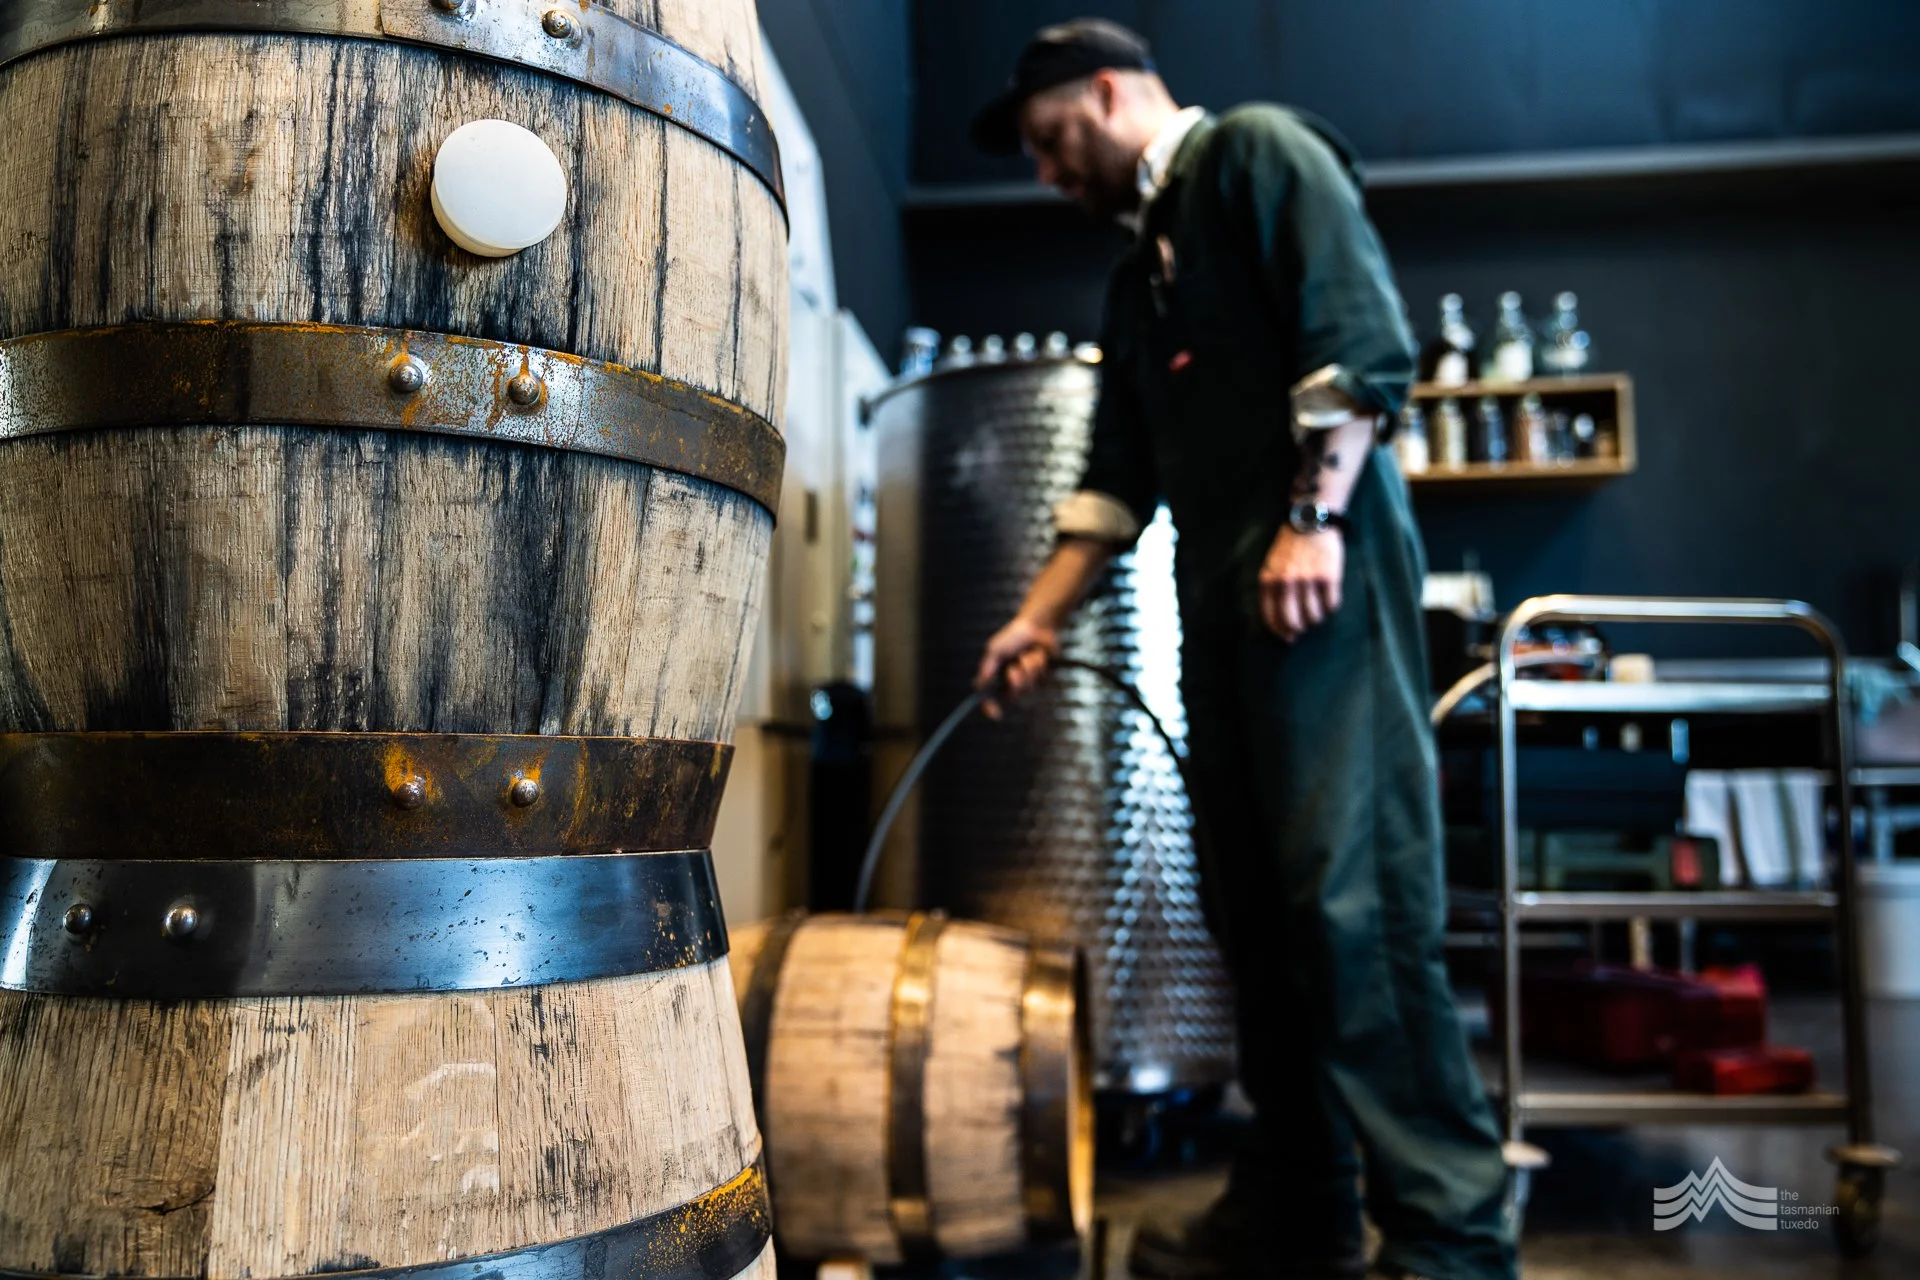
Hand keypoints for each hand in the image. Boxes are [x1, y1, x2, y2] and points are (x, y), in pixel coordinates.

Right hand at [974, 614, 1060, 717]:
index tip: (995, 714)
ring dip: (1027, 669)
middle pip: (1012, 696)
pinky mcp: (1041, 676)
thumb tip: (977, 687)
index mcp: (995, 675)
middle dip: (1015, 681)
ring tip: (1027, 654)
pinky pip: (1040, 679)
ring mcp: (1026, 679)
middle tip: (1015, 666)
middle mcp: (1010, 681)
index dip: (990, 709)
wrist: (1036, 626)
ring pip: (1028, 687)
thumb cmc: (1014, 636)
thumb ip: (986, 669)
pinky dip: (1038, 665)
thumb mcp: (994, 650)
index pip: (989, 698)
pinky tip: (1037, 654)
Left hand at [1258, 524, 1344, 641]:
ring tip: (1316, 610)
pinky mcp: (1328, 578)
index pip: (1272, 618)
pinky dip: (1330, 607)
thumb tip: (1280, 624)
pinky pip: (1331, 605)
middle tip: (1303, 628)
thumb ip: (1272, 590)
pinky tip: (1328, 599)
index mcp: (1269, 581)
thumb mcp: (1271, 566)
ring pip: (1314, 616)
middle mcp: (1287, 582)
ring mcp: (1308, 580)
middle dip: (1298, 629)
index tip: (1287, 637)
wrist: (1310, 522)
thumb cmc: (1289, 547)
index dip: (1280, 632)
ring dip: (1316, 618)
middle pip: (1293, 622)